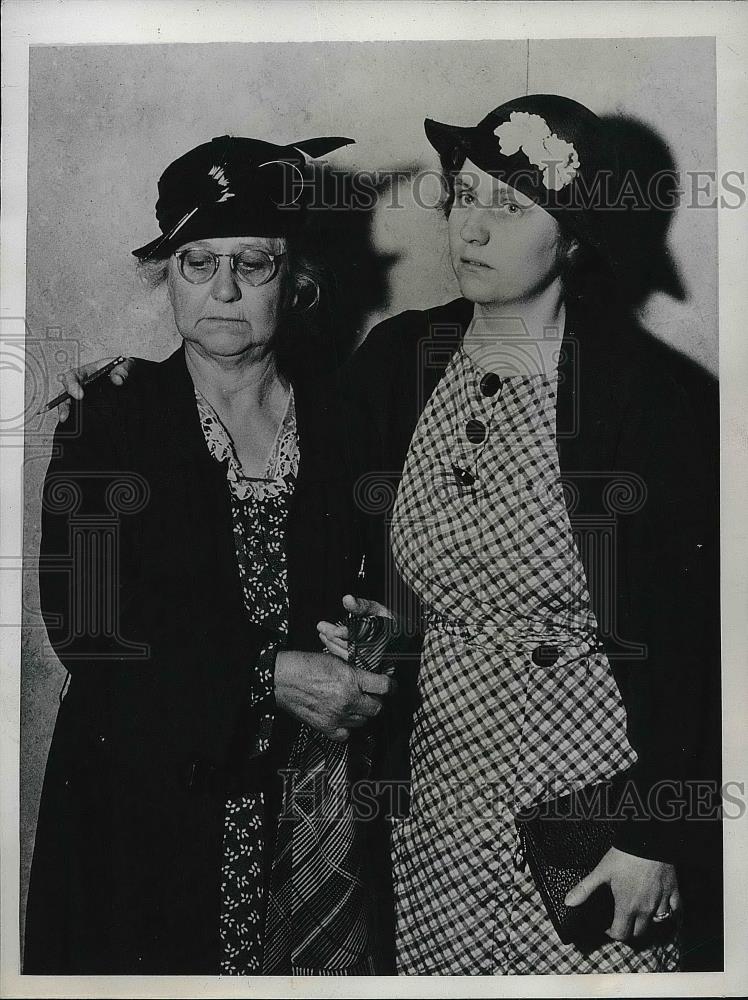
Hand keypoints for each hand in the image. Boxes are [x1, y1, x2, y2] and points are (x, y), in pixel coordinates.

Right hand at [56, 356, 134, 422]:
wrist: (130, 379)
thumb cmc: (123, 370)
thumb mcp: (125, 365)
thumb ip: (123, 370)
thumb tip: (118, 380)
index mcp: (86, 372)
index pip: (73, 376)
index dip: (72, 385)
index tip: (79, 396)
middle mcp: (81, 384)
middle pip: (65, 393)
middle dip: (64, 404)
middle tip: (65, 416)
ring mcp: (84, 397)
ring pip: (69, 404)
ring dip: (65, 412)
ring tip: (64, 421)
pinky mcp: (89, 407)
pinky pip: (79, 413)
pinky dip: (76, 419)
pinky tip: (75, 426)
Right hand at [274, 649, 392, 741]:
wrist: (282, 679)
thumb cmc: (305, 666)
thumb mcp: (336, 660)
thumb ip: (356, 672)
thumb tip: (371, 679)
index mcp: (351, 679)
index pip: (384, 687)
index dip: (391, 686)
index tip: (390, 687)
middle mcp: (348, 700)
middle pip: (377, 708)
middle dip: (376, 701)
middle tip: (370, 695)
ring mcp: (338, 716)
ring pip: (363, 721)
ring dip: (361, 713)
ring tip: (353, 704)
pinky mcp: (327, 728)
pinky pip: (347, 734)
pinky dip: (347, 727)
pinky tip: (343, 717)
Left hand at [317, 594, 394, 660]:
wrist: (399, 639)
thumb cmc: (387, 622)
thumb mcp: (376, 609)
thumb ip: (361, 605)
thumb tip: (347, 599)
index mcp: (385, 634)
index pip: (365, 636)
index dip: (349, 634)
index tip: (336, 631)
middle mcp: (381, 650)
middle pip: (355, 647)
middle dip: (336, 638)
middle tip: (322, 627)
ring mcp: (375, 661)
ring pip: (351, 657)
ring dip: (333, 645)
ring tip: (322, 633)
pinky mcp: (368, 667)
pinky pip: (350, 663)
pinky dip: (337, 651)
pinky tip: (327, 642)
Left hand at [564, 846, 680, 939]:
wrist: (648, 841)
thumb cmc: (624, 856)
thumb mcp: (601, 872)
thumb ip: (585, 889)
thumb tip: (569, 902)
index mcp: (627, 907)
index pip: (621, 933)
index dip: (612, 933)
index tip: (608, 926)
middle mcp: (646, 909)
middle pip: (639, 932)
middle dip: (630, 930)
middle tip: (622, 921)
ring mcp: (661, 902)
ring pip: (657, 923)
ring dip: (648, 923)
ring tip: (640, 915)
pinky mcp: (673, 892)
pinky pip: (676, 910)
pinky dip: (670, 913)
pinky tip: (664, 909)